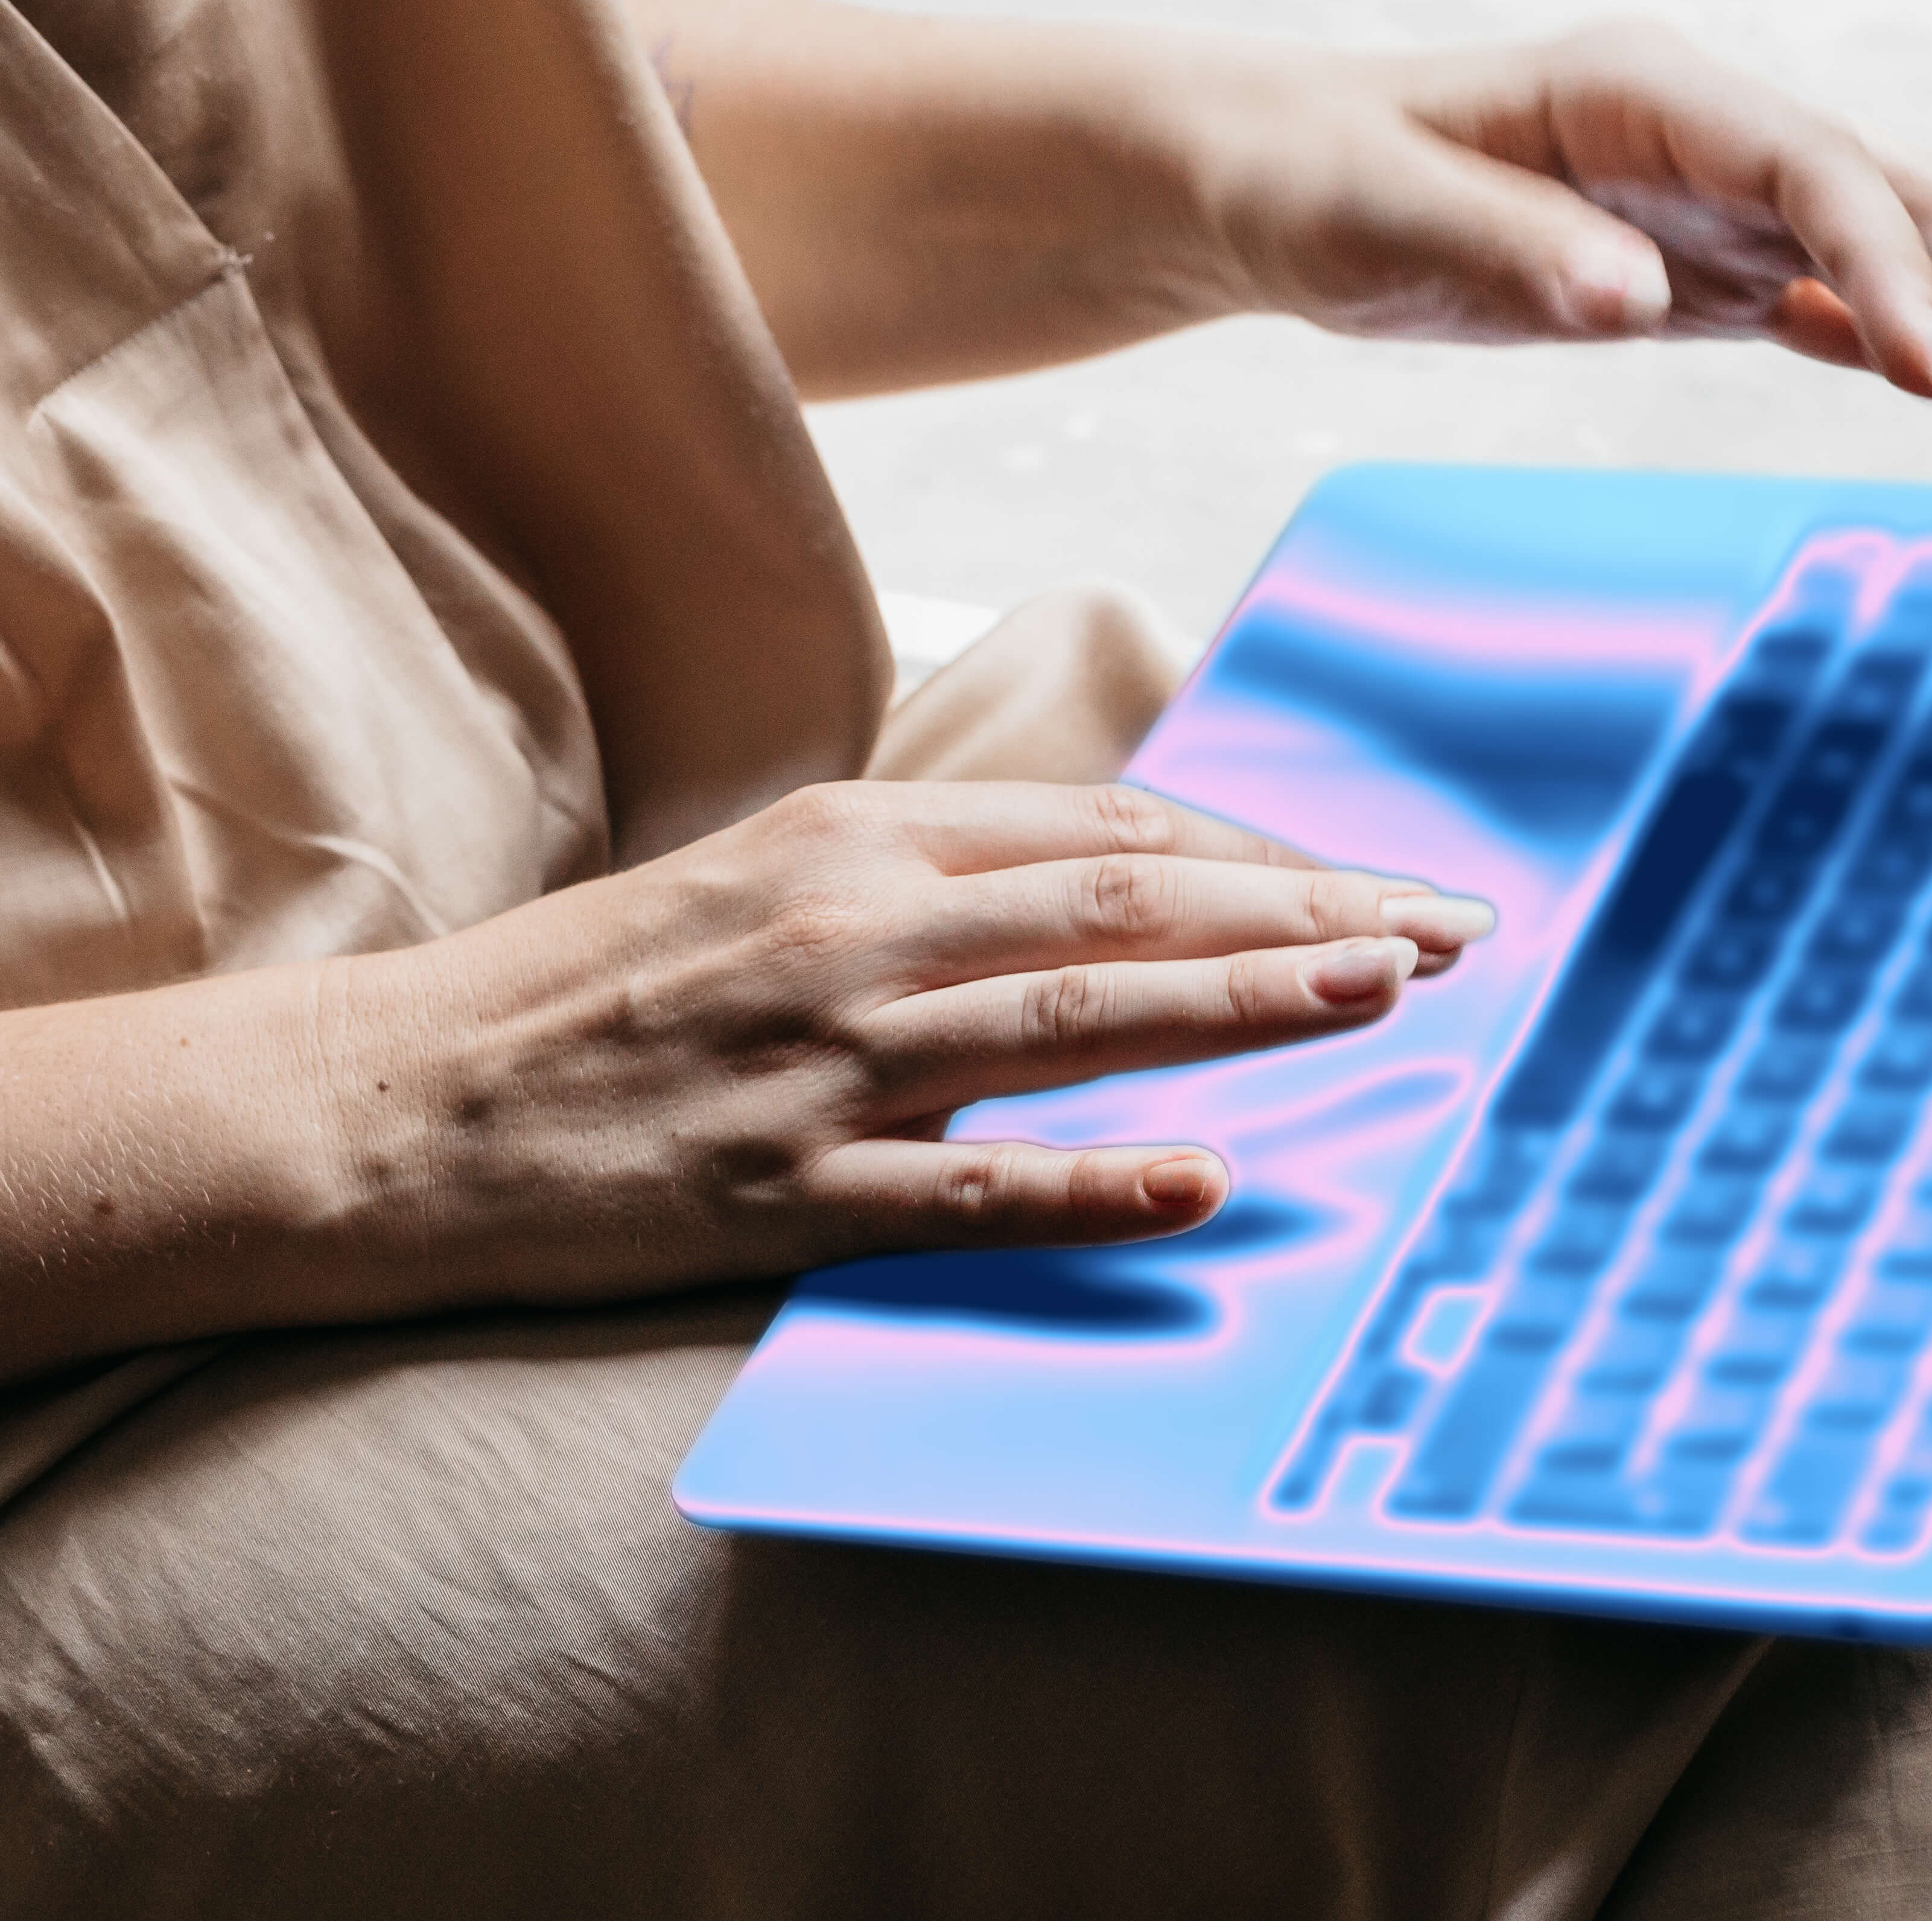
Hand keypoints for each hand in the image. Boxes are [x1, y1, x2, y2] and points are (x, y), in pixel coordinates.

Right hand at [332, 780, 1492, 1310]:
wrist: (385, 1104)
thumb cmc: (595, 992)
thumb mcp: (773, 880)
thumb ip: (934, 877)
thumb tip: (1110, 882)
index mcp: (860, 839)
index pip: (1109, 831)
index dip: (1263, 857)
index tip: (1387, 884)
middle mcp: (857, 925)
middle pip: (1124, 900)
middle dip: (1304, 911)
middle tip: (1456, 931)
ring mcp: (822, 1060)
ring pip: (1074, 1018)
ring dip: (1242, 1004)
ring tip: (1385, 996)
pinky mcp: (778, 1189)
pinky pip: (962, 1186)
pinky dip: (1091, 1181)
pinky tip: (1206, 1178)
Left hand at [1163, 22, 1931, 457]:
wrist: (1272, 183)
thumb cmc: (1309, 183)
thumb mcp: (1373, 219)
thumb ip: (1507, 250)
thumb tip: (1640, 300)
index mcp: (1647, 93)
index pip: (1815, 171)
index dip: (1889, 268)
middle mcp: (1718, 134)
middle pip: (1906, 205)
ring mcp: (1736, 204)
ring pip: (1915, 256)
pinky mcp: (1729, 277)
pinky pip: (1866, 316)